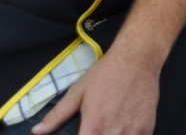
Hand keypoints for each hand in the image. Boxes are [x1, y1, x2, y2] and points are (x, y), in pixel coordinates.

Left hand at [31, 45, 159, 134]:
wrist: (137, 58)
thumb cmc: (106, 73)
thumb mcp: (78, 91)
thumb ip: (58, 114)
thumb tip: (37, 131)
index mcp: (95, 125)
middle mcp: (115, 131)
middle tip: (95, 130)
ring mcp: (134, 131)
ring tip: (107, 130)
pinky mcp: (148, 128)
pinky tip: (123, 130)